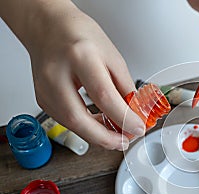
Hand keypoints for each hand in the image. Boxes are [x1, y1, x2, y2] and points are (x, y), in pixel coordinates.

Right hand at [1, 0, 144, 150]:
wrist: (49, 28)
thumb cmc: (79, 36)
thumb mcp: (112, 56)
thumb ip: (125, 86)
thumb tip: (135, 112)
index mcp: (80, 57)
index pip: (103, 96)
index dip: (123, 117)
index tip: (138, 127)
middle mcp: (57, 74)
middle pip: (79, 118)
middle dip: (105, 138)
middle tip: (124, 141)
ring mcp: (45, 88)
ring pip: (71, 124)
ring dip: (97, 135)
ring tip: (116, 134)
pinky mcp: (42, 99)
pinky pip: (66, 121)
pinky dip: (86, 127)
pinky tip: (100, 126)